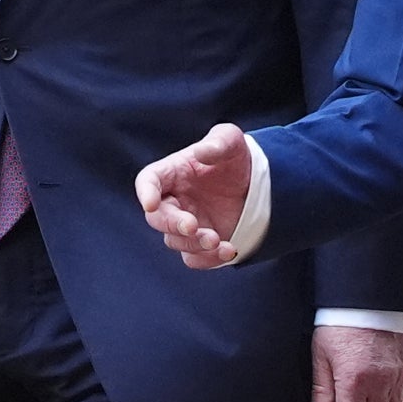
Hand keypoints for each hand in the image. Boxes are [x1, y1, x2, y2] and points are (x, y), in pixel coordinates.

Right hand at [136, 123, 252, 268]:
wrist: (257, 185)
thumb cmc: (235, 158)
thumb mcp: (231, 141)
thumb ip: (219, 142)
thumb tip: (202, 152)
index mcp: (172, 173)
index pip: (148, 181)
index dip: (146, 192)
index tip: (151, 203)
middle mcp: (173, 201)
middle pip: (157, 218)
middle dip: (172, 224)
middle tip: (192, 226)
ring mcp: (186, 224)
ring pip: (176, 241)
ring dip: (194, 244)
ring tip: (217, 240)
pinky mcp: (200, 244)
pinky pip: (194, 259)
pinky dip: (207, 260)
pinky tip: (227, 251)